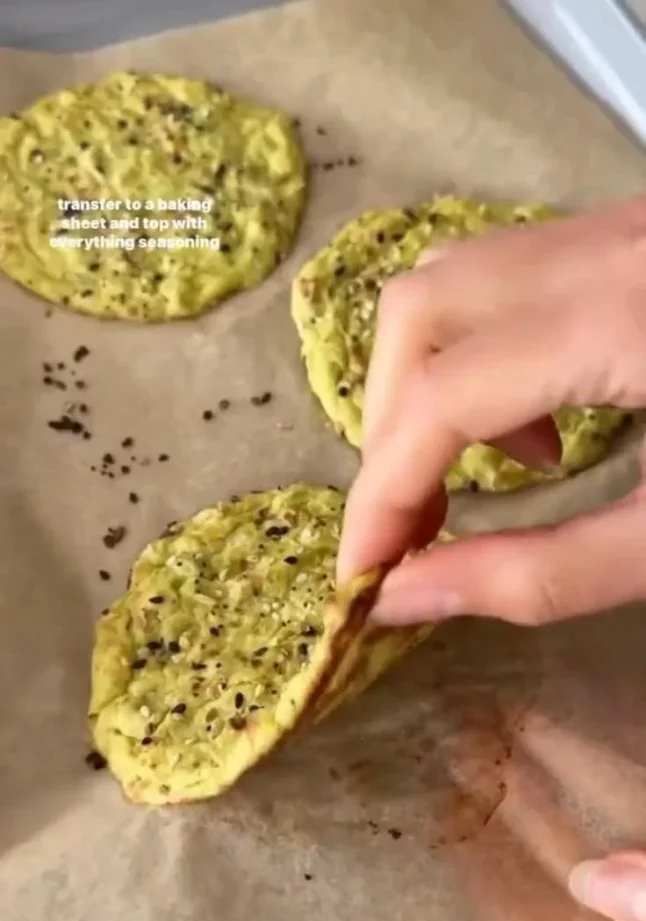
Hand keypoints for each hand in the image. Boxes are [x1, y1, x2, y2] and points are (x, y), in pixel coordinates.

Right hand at [337, 197, 645, 625]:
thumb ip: (547, 575)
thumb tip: (406, 595)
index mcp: (627, 318)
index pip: (446, 397)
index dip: (383, 492)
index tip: (365, 576)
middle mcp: (607, 245)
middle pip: (421, 311)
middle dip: (392, 426)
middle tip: (416, 519)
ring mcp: (617, 222)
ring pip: (452, 276)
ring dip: (430, 381)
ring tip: (484, 468)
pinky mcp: (625, 228)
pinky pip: (503, 270)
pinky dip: (477, 347)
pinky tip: (535, 413)